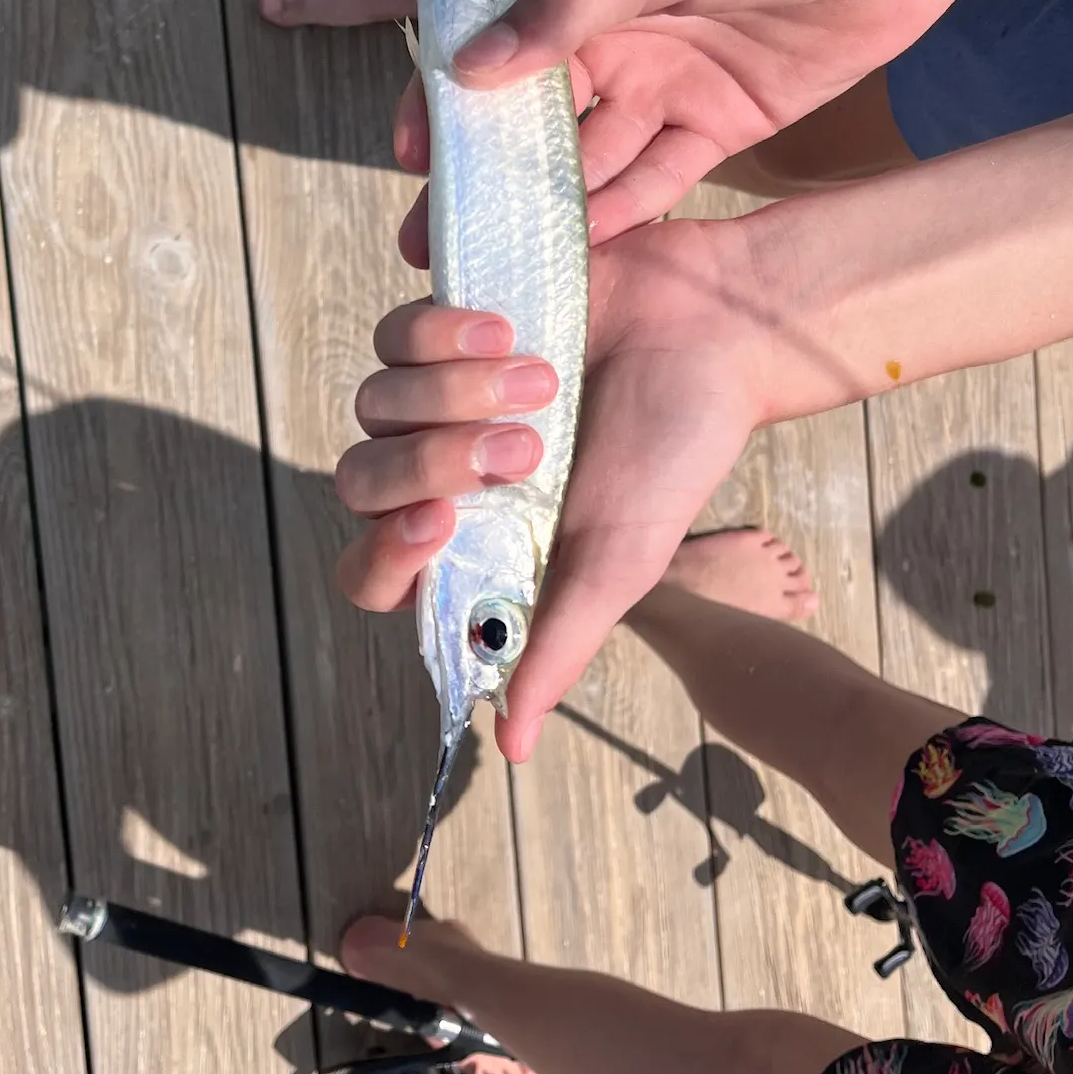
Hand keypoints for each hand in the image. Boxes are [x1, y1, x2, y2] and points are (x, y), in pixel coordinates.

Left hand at [335, 216, 767, 760]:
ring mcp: (438, 395)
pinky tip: (512, 327)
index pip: (373, 574)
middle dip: (433, 461)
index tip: (438, 524)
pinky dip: (443, 331)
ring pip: (374, 402)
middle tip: (528, 446)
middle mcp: (442, 471)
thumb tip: (513, 747)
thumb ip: (556, 645)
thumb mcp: (618, 563)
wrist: (710, 333)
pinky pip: (397, 332)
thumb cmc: (670, 454)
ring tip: (544, 378)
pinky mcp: (448, 325)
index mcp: (473, 539)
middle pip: (362, 481)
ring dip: (452, 391)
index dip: (383, 560)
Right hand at [391, 0, 1015, 260]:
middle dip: (486, 178)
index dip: (446, 101)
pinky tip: (584, 251)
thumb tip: (468, 65)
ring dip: (547, 208)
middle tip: (435, 241)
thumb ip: (569, 7)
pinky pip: (659, 179)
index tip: (410, 156)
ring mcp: (666, 84)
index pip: (495, 46)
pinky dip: (624, 213)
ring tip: (499, 261)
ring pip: (591, 159)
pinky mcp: (720, 125)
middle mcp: (615, 37)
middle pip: (534, 120)